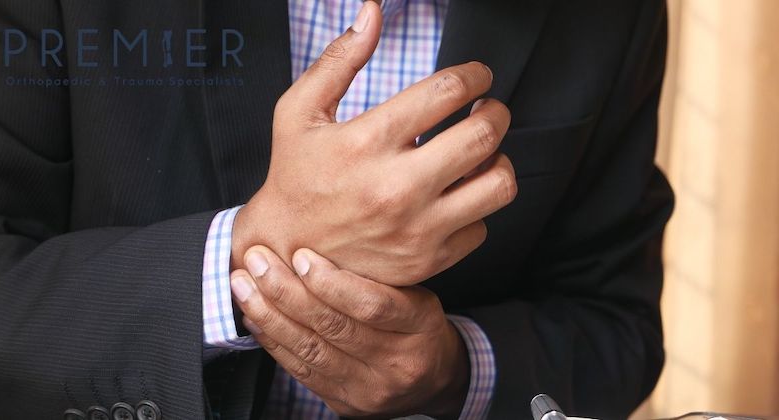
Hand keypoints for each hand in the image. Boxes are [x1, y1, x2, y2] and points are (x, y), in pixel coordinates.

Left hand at [230, 246, 470, 418]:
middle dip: (287, 291)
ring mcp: (369, 388)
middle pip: (334, 327)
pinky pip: (302, 372)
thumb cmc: (420, 327)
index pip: (373, 305)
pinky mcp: (345, 403)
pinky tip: (255, 318)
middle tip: (257, 262)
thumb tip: (318, 244)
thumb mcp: (417, 293)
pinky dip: (274, 342)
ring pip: (311, 350)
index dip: (333, 282)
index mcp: (418, 326)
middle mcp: (395, 362)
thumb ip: (376, 276)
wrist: (436, 379)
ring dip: (270, 315)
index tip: (301, 256)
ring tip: (245, 286)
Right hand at [232, 1, 515, 285]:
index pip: (448, 91)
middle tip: (488, 109)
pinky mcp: (426, 259)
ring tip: (481, 154)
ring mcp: (416, 228)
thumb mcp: (299, 111)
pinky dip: (476, 207)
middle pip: (483, 134)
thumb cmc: (295, 175)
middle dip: (496, 111)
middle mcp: (397, 187)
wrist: (284, 248)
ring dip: (498, 160)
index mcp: (368, 141)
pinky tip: (455, 196)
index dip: (475, 75)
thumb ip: (339, 60)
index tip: (478, 77)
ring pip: (498, 184)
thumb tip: (372, 13)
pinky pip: (482, 227)